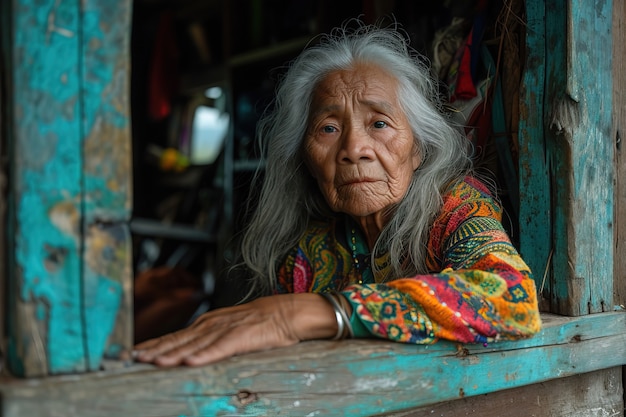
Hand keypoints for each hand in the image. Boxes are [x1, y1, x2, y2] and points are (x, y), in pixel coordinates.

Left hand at [133, 293, 336, 366]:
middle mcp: (212, 325)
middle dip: (154, 350)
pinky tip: (189, 362)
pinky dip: (204, 355)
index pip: (174, 337)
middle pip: (178, 340)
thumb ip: (209, 340)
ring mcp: (226, 330)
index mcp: (208, 324)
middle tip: (132, 360)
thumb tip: (187, 355)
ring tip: (153, 363)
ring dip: (172, 354)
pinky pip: (220, 348)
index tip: (133, 355)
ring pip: (194, 344)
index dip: (153, 346)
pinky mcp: (242, 336)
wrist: (288, 312)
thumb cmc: (260, 323)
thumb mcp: (228, 330)